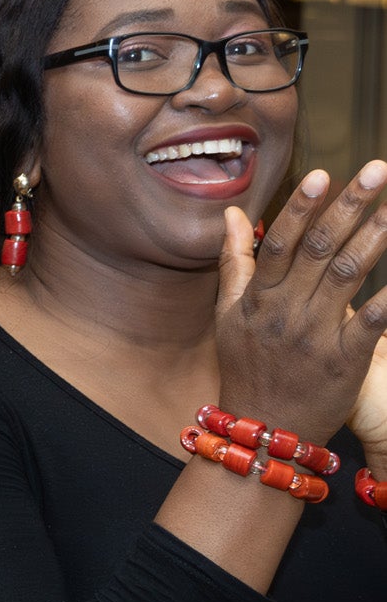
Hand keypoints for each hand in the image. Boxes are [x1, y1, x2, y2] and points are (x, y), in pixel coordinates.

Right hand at [214, 164, 386, 442]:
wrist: (262, 431)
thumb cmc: (246, 369)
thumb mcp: (229, 316)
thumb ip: (233, 262)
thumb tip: (230, 214)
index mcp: (257, 300)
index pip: (279, 244)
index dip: (301, 209)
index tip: (322, 175)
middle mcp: (285, 313)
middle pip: (319, 250)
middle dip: (348, 207)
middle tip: (376, 170)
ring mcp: (314, 335)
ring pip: (348, 276)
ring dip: (376, 237)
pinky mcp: (343, 360)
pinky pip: (370, 323)